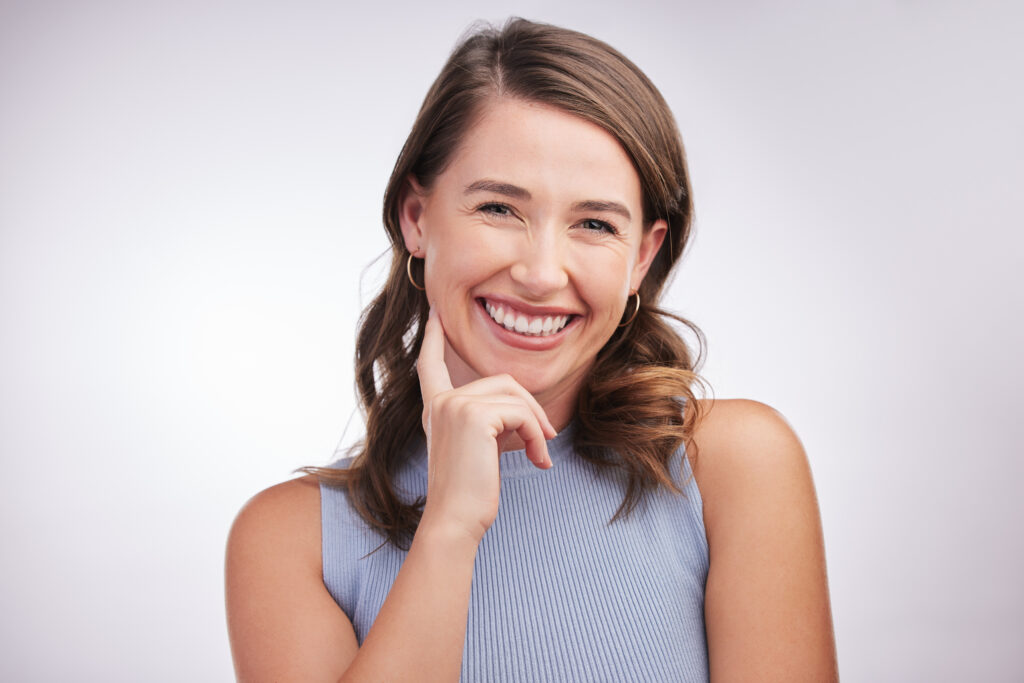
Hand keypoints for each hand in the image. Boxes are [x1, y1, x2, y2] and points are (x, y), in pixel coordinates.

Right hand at [416, 307, 555, 542]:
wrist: (456, 519)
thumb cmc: (470, 493)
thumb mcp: (479, 449)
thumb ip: (491, 421)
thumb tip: (529, 412)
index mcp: (435, 409)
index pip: (430, 365)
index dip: (434, 338)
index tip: (435, 314)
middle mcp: (441, 402)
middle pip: (501, 382)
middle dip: (531, 409)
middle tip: (547, 438)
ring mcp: (455, 405)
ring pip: (516, 397)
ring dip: (538, 426)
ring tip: (542, 455)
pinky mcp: (474, 415)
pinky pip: (522, 413)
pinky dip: (538, 436)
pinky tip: (540, 460)